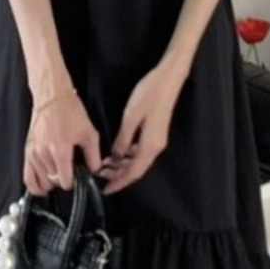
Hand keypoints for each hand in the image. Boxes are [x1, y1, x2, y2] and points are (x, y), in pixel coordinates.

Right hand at [25, 92, 101, 195]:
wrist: (52, 98)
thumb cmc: (69, 111)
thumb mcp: (89, 133)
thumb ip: (93, 156)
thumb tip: (94, 170)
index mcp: (60, 150)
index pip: (64, 181)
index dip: (73, 182)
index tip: (77, 177)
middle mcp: (44, 154)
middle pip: (53, 182)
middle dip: (62, 181)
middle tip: (69, 173)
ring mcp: (33, 153)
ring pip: (41, 182)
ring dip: (50, 182)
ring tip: (58, 175)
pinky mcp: (27, 151)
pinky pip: (27, 177)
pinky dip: (34, 185)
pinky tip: (42, 187)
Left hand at [101, 66, 183, 194]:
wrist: (169, 79)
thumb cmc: (149, 94)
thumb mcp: (131, 117)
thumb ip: (122, 139)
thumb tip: (116, 157)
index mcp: (150, 146)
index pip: (134, 172)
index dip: (119, 183)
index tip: (105, 189)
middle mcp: (156, 147)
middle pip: (137, 169)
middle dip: (119, 175)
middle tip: (101, 175)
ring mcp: (157, 140)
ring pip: (139, 160)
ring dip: (123, 165)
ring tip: (106, 163)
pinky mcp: (156, 132)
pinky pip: (142, 151)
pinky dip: (129, 155)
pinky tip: (119, 150)